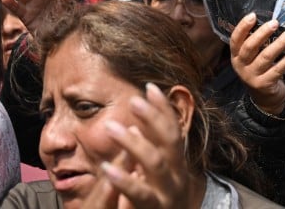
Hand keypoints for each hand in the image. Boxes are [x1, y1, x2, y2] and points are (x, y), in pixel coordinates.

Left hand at [95, 84, 197, 208]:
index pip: (173, 130)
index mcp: (177, 165)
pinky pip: (140, 194)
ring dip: (135, 143)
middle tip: (132, 100)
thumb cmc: (156, 203)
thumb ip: (146, 151)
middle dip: (153, 119)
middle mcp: (177, 177)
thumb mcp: (153, 176)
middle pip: (170, 142)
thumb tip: (135, 124)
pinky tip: (108, 168)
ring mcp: (167, 194)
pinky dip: (125, 180)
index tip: (149, 87)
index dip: (163, 109)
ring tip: (112, 128)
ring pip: (156, 164)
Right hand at [230, 13, 284, 114]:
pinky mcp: (264, 85)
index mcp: (236, 56)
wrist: (264, 100)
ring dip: (279, 44)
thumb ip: (256, 45)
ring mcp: (252, 76)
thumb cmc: (259, 72)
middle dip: (263, 33)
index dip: (243, 27)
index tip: (253, 15)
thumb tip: (269, 23)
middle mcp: (241, 66)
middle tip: (275, 22)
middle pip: (250, 47)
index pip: (235, 39)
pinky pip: (277, 70)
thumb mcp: (251, 59)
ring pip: (265, 57)